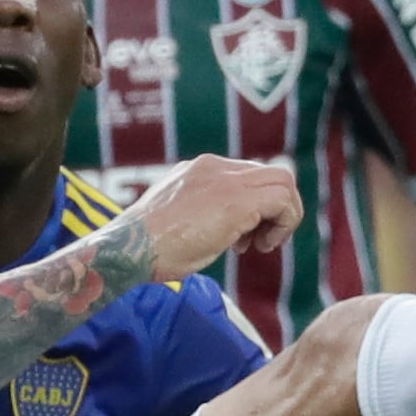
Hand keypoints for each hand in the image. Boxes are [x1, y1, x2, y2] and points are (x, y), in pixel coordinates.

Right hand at [123, 155, 301, 280]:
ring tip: (263, 245)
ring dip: (283, 217)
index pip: (247, 176)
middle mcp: (214, 167)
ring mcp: (226, 179)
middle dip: (276, 210)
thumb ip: (200, 214)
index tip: (243, 239)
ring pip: (283, 181)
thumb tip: (222, 227)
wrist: (131, 248)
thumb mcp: (176, 221)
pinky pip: (283, 199)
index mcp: (198, 170)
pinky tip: (264, 246)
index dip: (256, 208)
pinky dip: (284, 223)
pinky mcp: (236, 199)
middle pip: (270, 174)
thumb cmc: (146, 247)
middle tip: (261, 241)